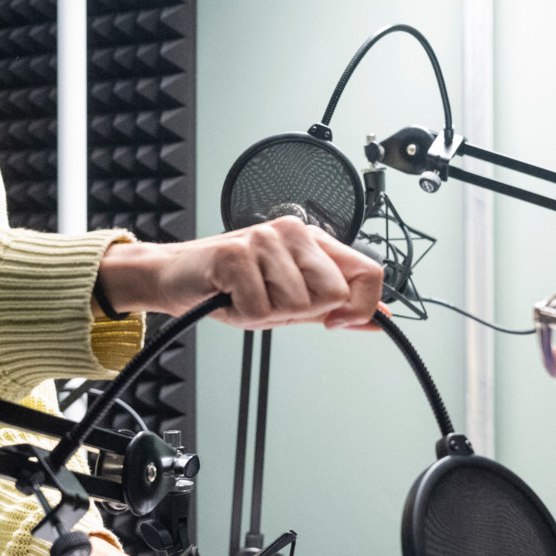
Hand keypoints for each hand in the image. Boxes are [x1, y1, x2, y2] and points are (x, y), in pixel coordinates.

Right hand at [96, 219, 380, 328]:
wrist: (175, 276)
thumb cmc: (231, 285)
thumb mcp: (291, 298)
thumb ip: (336, 305)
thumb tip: (380, 317)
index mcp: (312, 241)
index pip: (369, 272)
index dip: (362, 307)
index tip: (336, 321)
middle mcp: (293, 233)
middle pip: (334, 293)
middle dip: (301, 314)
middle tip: (271, 303)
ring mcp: (264, 240)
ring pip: (297, 304)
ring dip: (266, 315)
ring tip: (246, 298)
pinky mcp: (237, 254)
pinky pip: (260, 309)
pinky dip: (242, 315)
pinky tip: (230, 298)